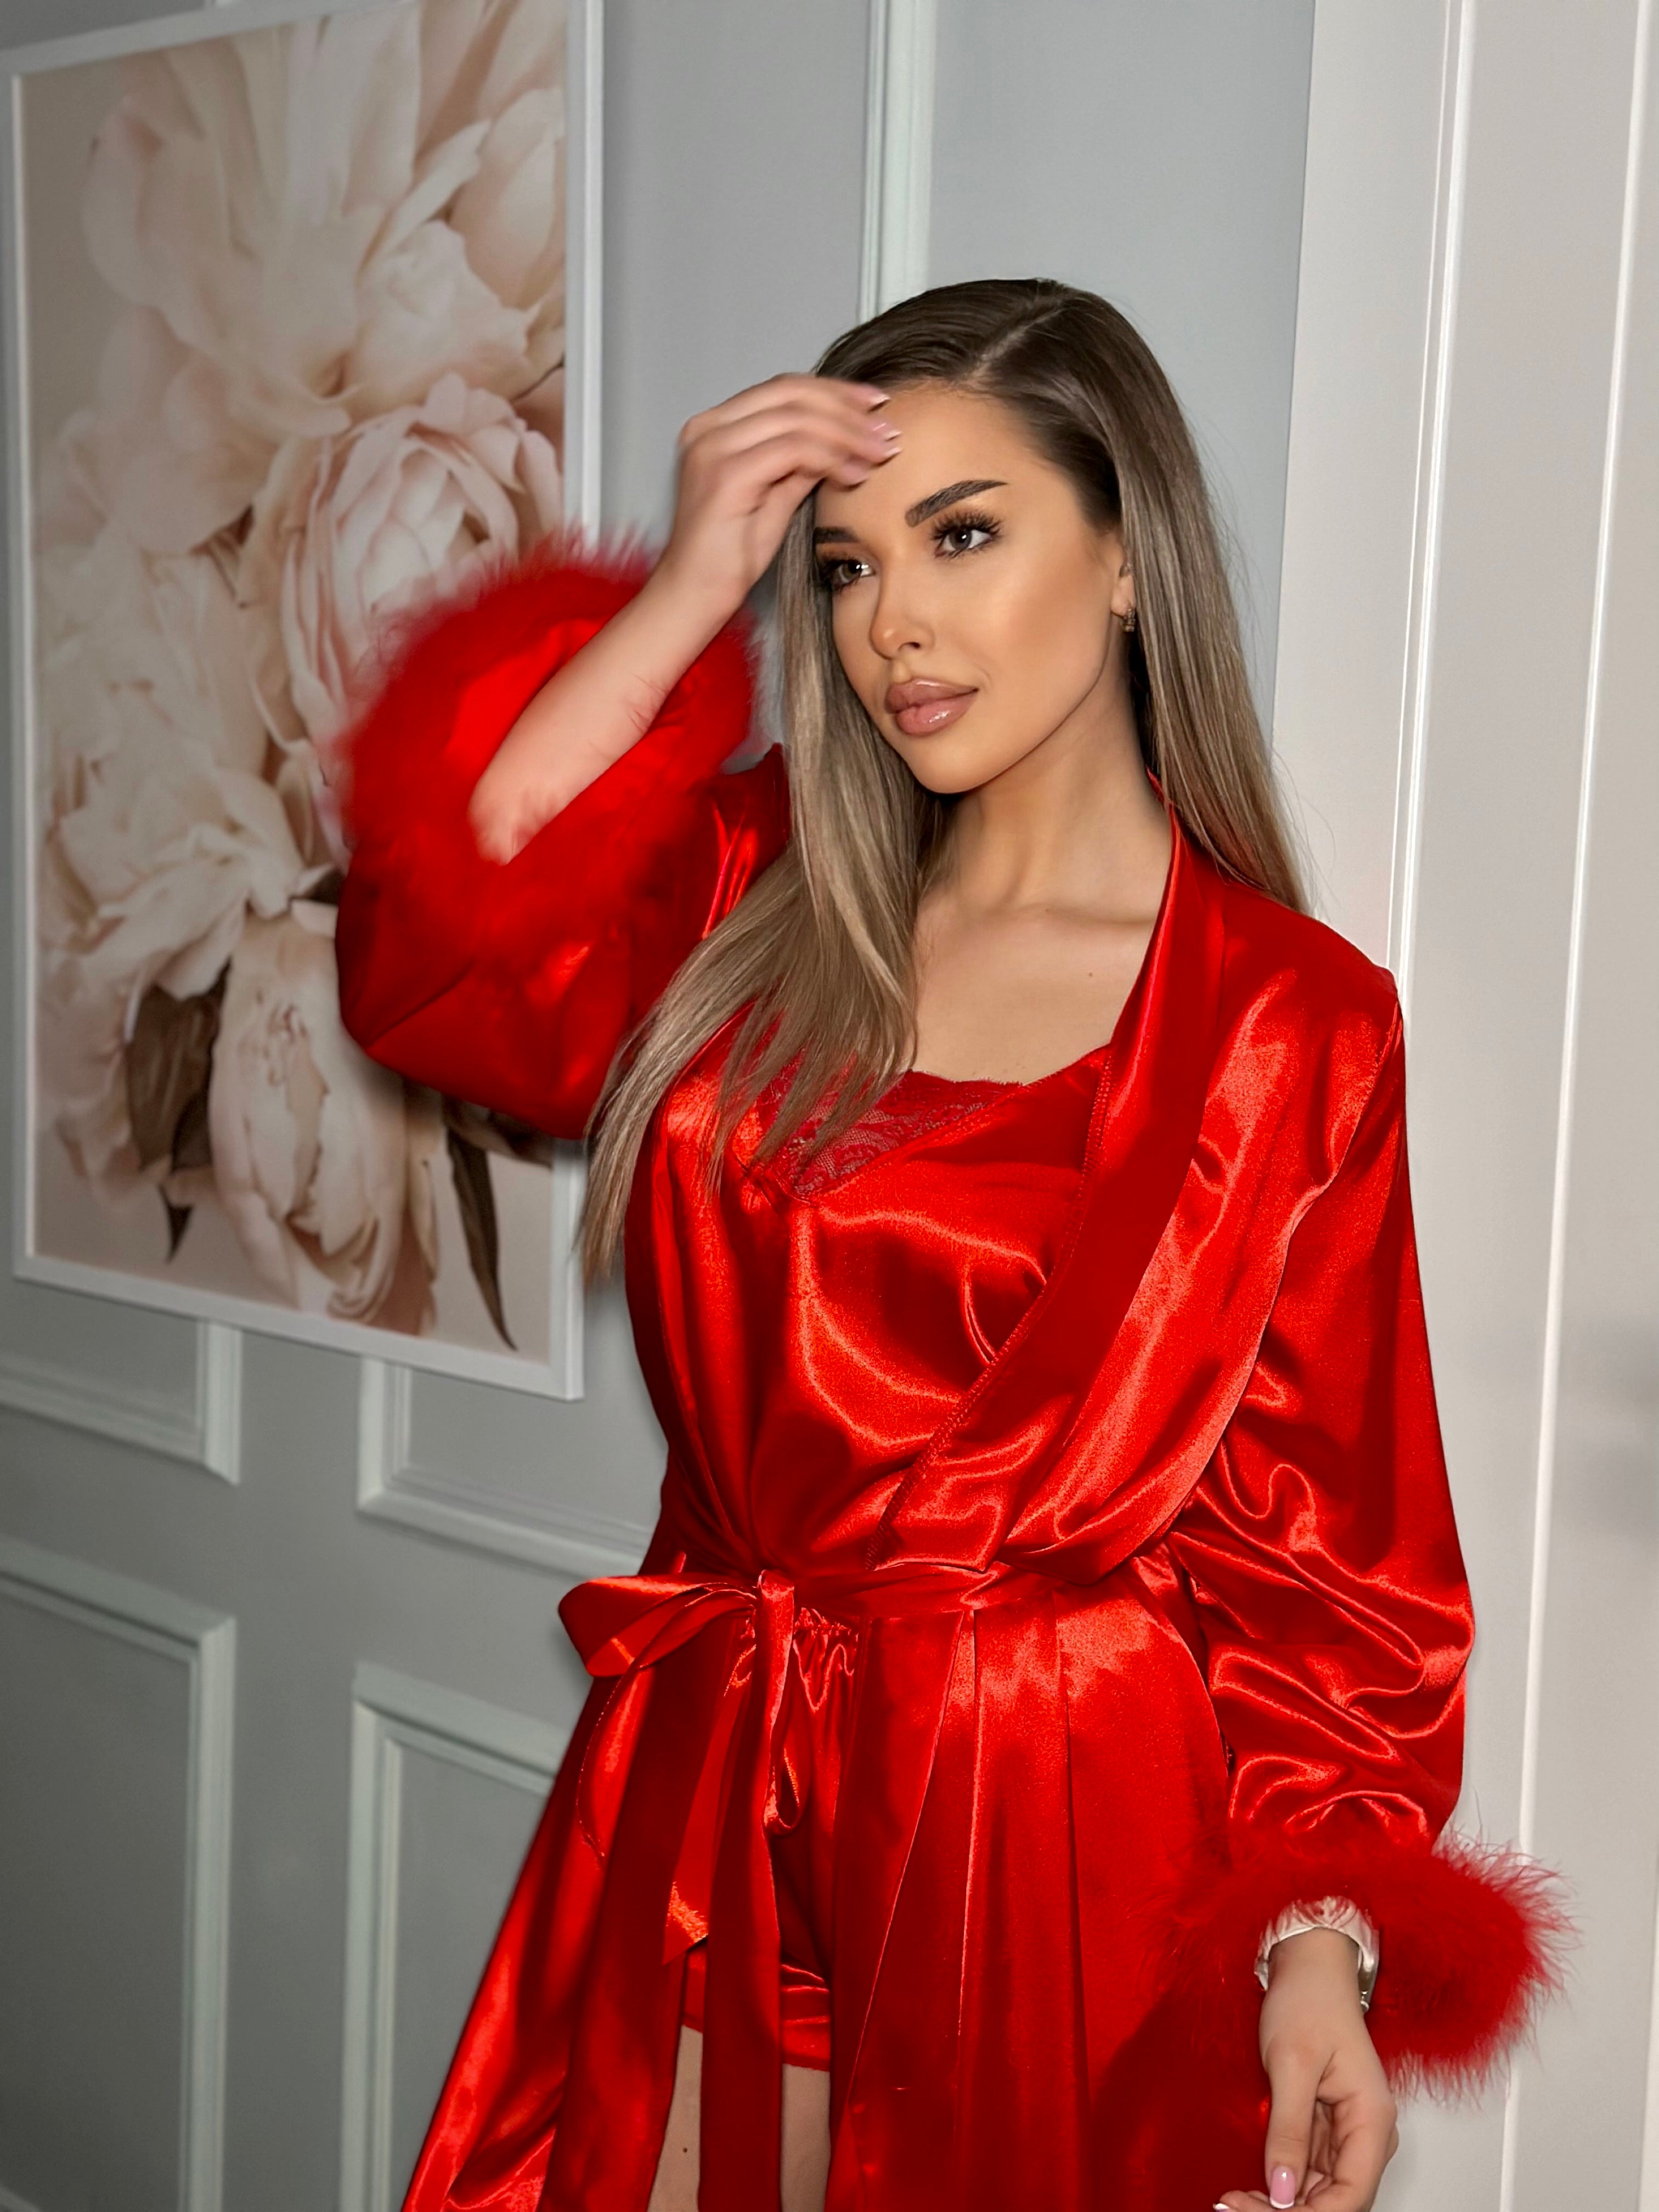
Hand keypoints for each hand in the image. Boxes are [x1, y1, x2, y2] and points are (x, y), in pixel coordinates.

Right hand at [467, 375, 896, 861]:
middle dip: (847, 408)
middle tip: (886, 428)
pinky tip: (855, 473)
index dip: (832, 392)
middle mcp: (707, 429)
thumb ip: (801, 462)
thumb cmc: (726, 558)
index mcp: (714, 428)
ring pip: (797, 418)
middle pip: (791, 394)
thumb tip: (843, 439)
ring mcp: (713, 448)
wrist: (692, 598)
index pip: (782, 390)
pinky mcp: (725, 475)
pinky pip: (794, 449)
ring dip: (848, 433)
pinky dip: (832, 456)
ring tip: (880, 452)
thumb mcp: (774, 496)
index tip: (872, 406)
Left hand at [1214, 1928, 1397, 2210]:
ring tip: (1231, 2198)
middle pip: (1334, 2200)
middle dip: (1286, 2210)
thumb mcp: (1291, 2063)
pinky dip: (1278, 2180)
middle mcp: (1367, 2135)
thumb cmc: (1308, 2002)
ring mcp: (1346, 2134)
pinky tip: (1246, 2183)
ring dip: (1279, 2201)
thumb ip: (1290, 2130)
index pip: (1351, 2196)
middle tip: (1232, 2205)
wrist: (1308, 1968)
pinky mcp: (1325, 2129)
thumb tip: (1284, 2192)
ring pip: (1318, 2192)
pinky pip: (1306, 2171)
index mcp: (1372, 2121)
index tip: (1256, 2209)